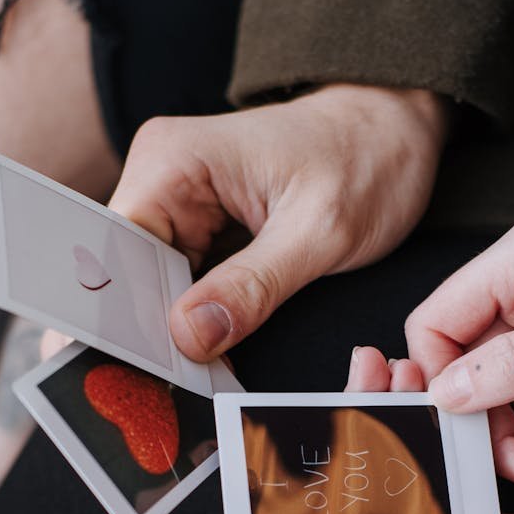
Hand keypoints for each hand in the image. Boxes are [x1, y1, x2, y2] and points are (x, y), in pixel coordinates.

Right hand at [109, 84, 448, 360]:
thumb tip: (189, 336)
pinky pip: (183, 285)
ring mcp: (180, 204)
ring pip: (154, 286)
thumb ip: (254, 286)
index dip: (124, 311)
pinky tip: (214, 348)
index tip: (145, 365)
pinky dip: (199, 319)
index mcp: (173, 160)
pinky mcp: (202, 228)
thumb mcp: (320, 232)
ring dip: (177, 329)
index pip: (117, 250)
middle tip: (180, 381)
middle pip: (128, 273)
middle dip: (152, 329)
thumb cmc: (367, 160)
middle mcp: (163, 177)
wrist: (397, 132)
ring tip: (199, 371)